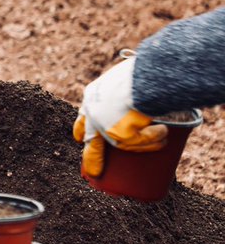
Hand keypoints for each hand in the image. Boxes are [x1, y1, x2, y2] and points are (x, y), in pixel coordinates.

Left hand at [73, 56, 167, 177]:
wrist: (143, 76)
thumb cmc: (142, 72)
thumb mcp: (128, 78)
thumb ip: (132, 91)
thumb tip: (146, 102)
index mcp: (92, 95)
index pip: (82, 116)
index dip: (81, 129)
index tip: (79, 139)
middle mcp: (93, 111)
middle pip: (90, 140)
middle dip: (92, 158)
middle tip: (94, 171)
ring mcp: (104, 124)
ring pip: (122, 143)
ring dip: (143, 144)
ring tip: (161, 141)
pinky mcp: (119, 134)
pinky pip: (140, 141)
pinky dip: (154, 139)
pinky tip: (164, 134)